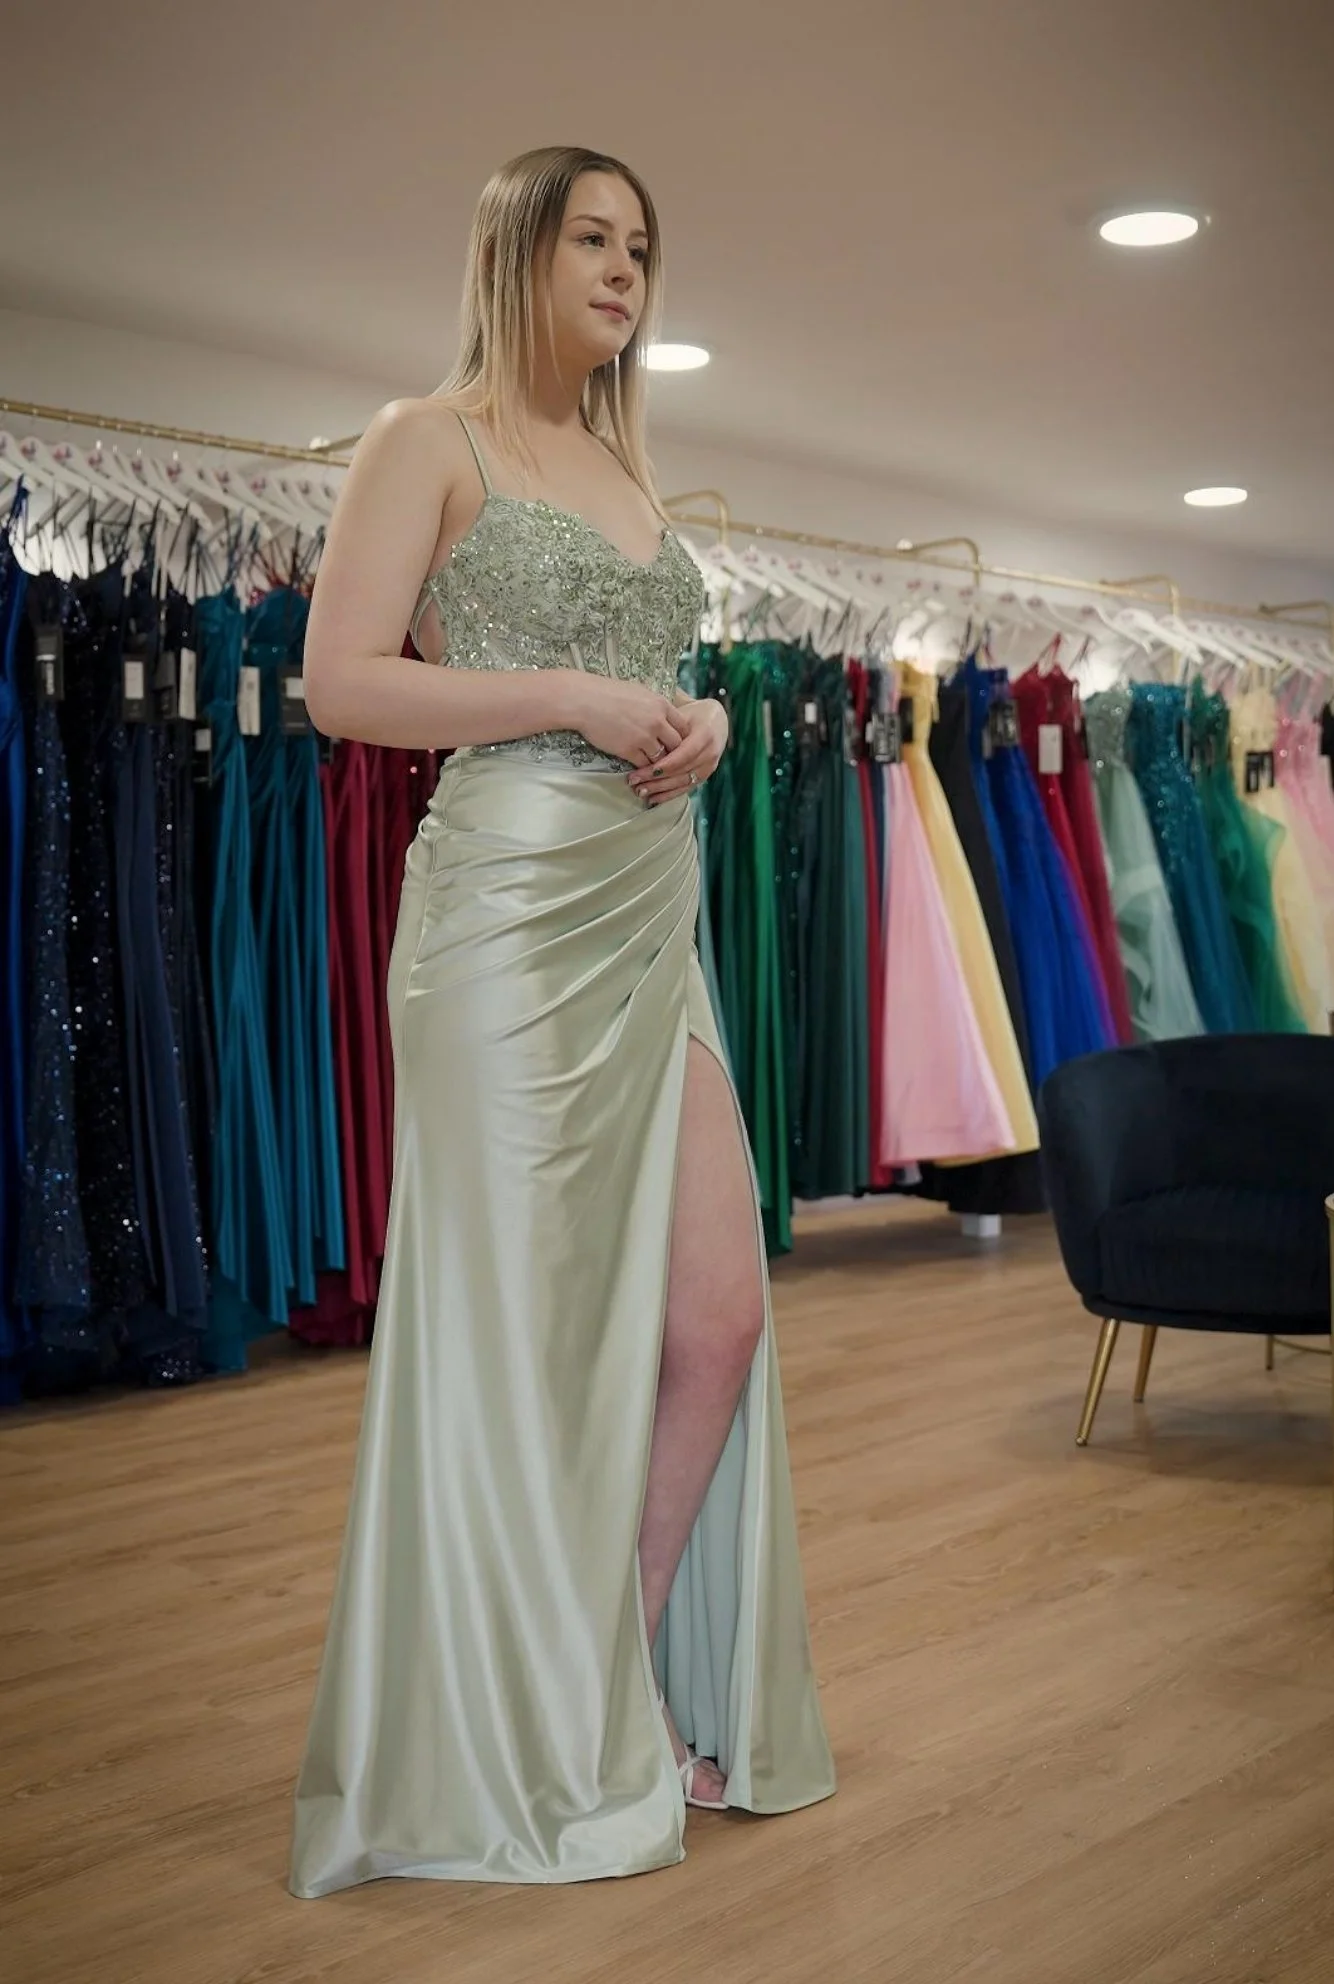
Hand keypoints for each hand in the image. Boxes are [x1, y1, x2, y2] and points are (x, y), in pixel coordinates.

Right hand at [567, 677, 689, 766]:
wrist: (583, 700)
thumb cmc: (607, 692)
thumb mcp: (639, 691)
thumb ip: (655, 705)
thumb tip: (665, 714)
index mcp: (661, 704)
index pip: (683, 726)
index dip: (681, 737)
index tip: (676, 742)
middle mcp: (656, 721)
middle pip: (677, 745)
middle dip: (674, 752)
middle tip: (669, 757)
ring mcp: (643, 737)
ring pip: (662, 757)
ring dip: (658, 762)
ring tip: (654, 765)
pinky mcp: (628, 750)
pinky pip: (644, 765)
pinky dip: (643, 768)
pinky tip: (639, 767)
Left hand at [628, 697, 728, 804]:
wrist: (716, 721)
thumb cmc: (694, 714)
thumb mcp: (682, 713)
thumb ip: (667, 725)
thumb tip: (642, 736)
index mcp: (705, 735)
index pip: (684, 754)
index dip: (666, 765)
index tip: (645, 770)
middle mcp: (710, 753)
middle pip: (681, 770)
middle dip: (657, 779)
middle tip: (634, 781)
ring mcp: (709, 766)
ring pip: (682, 782)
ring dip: (660, 789)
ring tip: (640, 791)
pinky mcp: (704, 776)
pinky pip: (686, 788)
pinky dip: (669, 795)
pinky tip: (653, 799)